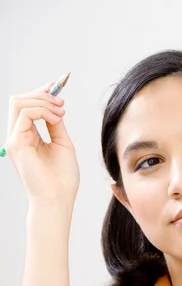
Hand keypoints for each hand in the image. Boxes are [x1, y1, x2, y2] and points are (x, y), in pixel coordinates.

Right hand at [4, 82, 79, 205]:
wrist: (58, 198)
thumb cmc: (62, 178)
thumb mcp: (62, 143)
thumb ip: (56, 124)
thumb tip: (56, 106)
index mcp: (28, 136)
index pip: (26, 106)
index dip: (41, 93)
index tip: (57, 87)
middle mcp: (17, 136)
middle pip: (19, 100)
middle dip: (41, 94)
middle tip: (61, 103)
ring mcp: (14, 139)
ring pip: (19, 102)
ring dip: (43, 101)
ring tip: (60, 112)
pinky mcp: (16, 143)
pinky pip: (24, 114)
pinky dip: (42, 110)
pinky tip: (56, 118)